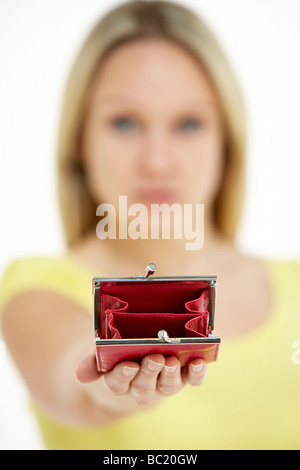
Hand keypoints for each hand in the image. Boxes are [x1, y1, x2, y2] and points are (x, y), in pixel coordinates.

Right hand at [76, 353, 206, 410]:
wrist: (136, 363)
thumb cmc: (116, 354)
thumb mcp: (101, 354)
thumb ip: (92, 361)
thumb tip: (80, 374)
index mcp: (118, 381)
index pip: (117, 382)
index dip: (123, 375)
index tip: (128, 365)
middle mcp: (141, 386)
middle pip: (144, 385)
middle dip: (150, 372)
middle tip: (155, 358)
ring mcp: (163, 383)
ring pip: (167, 385)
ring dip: (170, 374)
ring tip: (172, 361)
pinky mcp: (181, 377)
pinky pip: (191, 380)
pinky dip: (196, 373)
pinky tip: (198, 362)